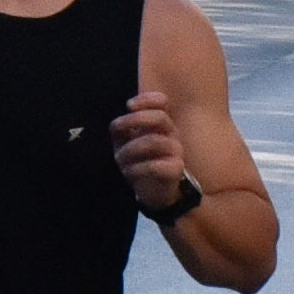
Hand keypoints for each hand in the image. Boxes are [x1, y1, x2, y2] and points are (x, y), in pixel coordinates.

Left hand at [111, 87, 185, 209]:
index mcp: (161, 124)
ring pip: (154, 141)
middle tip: (117, 129)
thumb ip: (124, 131)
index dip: (147, 100)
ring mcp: (176, 151)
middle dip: (135, 120)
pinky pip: (155, 166)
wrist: (157, 193)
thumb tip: (117, 125)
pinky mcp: (176, 169)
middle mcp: (171, 134)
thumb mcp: (128, 144)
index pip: (162, 102)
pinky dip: (137, 168)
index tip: (129, 105)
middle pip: (160, 117)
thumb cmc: (141, 164)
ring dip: (129, 149)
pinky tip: (128, 172)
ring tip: (119, 160)